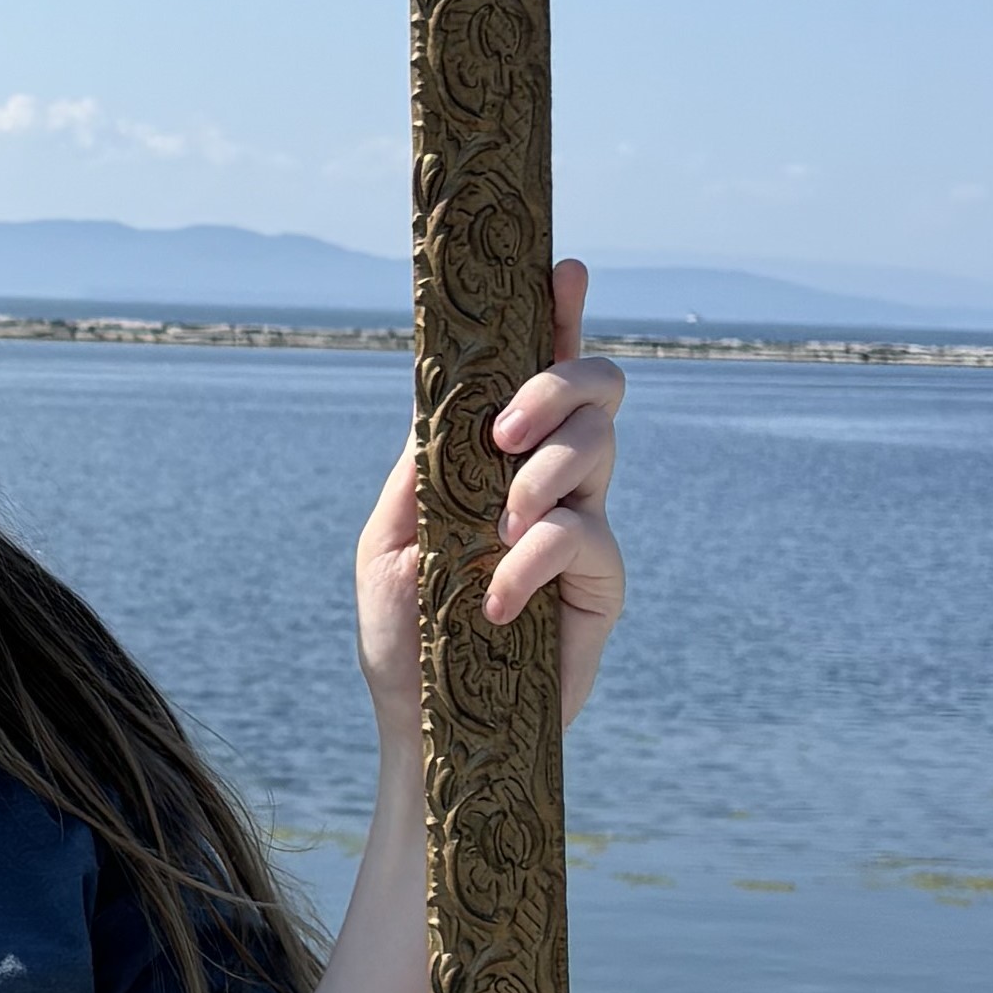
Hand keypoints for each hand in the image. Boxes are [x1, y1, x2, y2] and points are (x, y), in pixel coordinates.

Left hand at [353, 259, 628, 742]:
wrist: (422, 727)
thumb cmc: (404, 634)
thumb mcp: (391, 536)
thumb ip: (426, 464)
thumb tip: (449, 395)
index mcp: (500, 459)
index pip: (542, 372)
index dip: (560, 315)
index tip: (561, 266)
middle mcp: (553, 481)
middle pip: (597, 387)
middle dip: (557, 382)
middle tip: (504, 433)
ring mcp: (585, 528)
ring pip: (598, 448)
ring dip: (542, 476)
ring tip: (494, 532)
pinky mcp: (602, 587)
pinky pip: (586, 538)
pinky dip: (534, 561)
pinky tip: (493, 601)